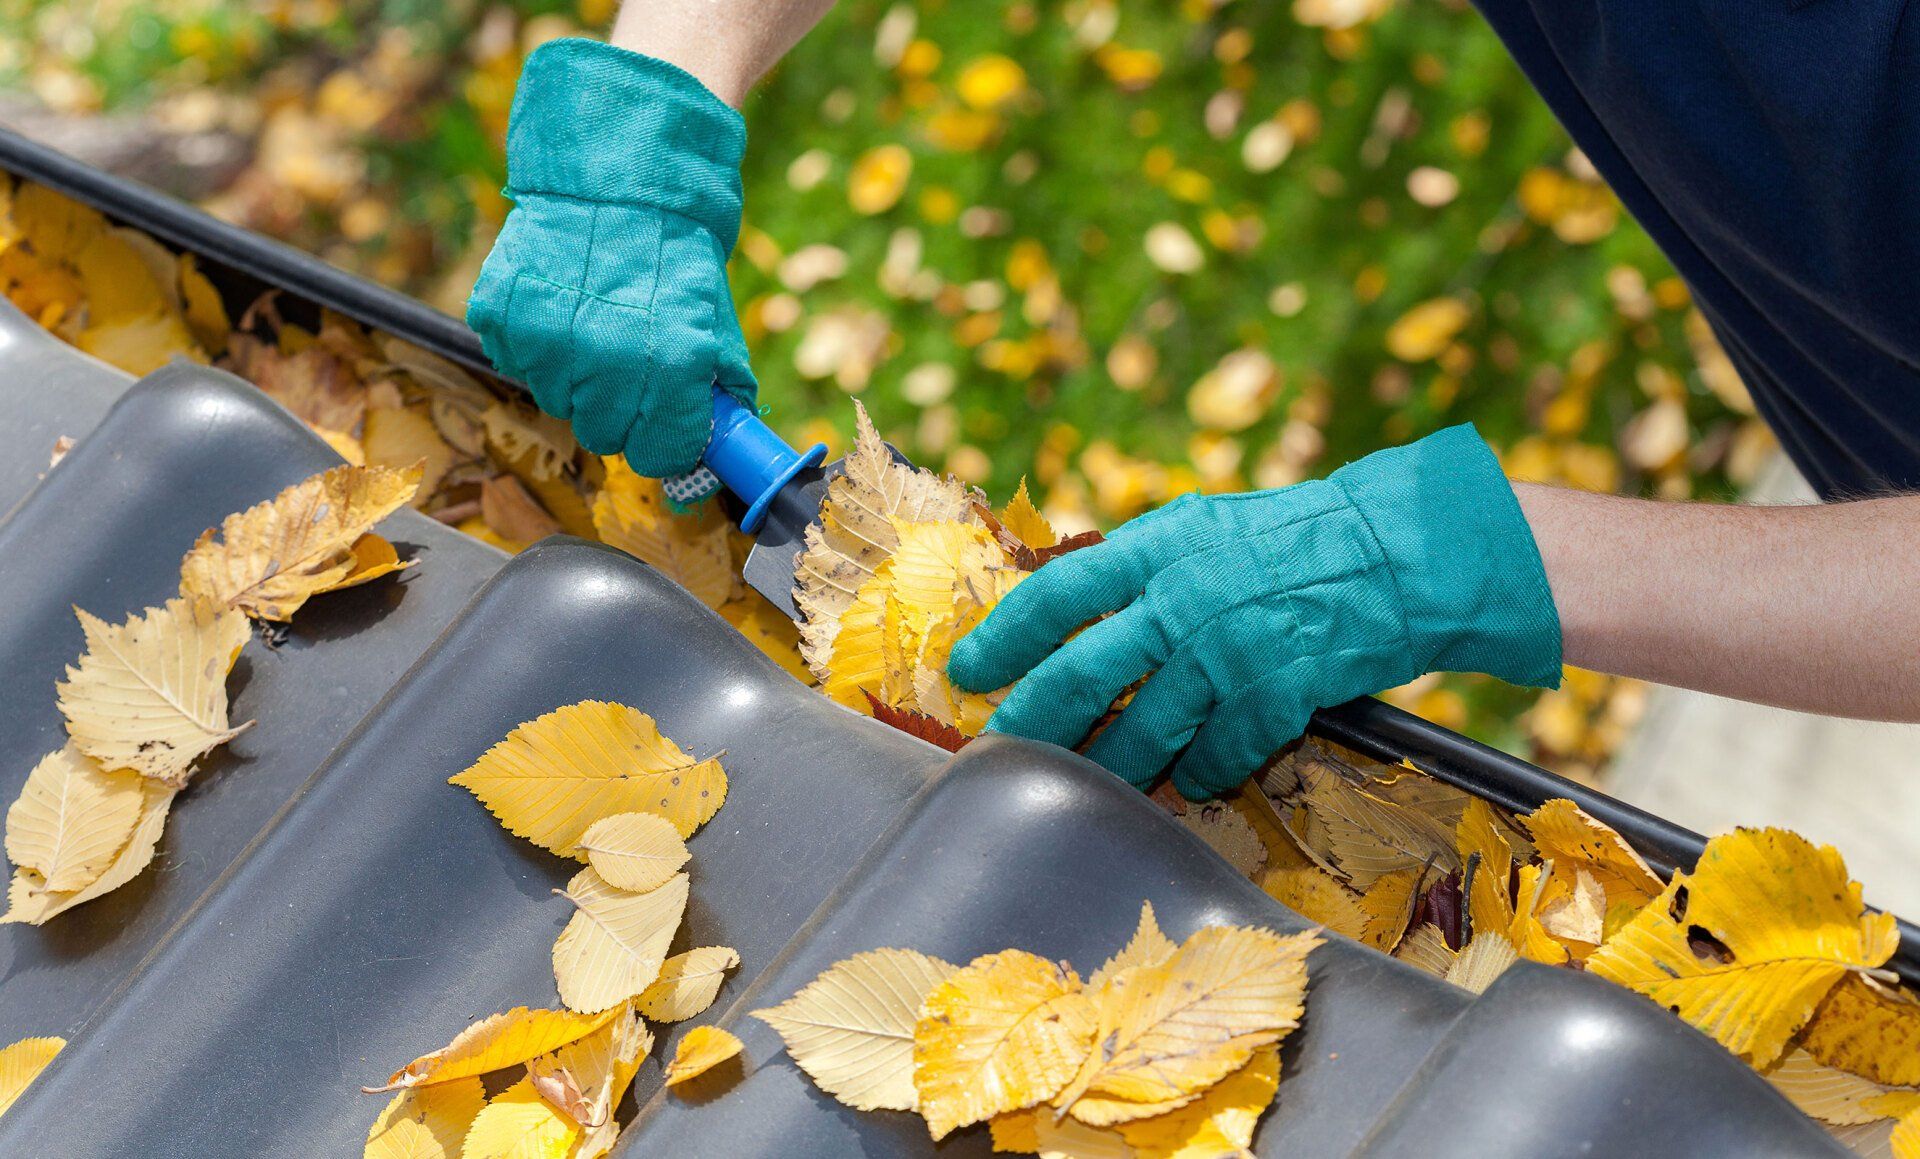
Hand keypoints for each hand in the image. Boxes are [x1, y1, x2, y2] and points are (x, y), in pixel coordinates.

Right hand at [467, 38, 753, 479]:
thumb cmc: (674, 254)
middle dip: (618, 413)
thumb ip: (715, 392)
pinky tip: (557, 303)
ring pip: (556, 402)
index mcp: (672, 366)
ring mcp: (547, 339)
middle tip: (626, 369)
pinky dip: (534, 343)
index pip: (660, 454)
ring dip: (574, 377)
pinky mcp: (501, 316)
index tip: (664, 429)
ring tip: (591, 324)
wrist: (617, 173)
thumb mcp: (713, 320)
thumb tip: (715, 458)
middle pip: (602, 436)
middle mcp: (606, 360)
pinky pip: (516, 360)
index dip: (665, 445)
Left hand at [947, 425, 1562, 798]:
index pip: (1057, 596)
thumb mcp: (1198, 528)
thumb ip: (1134, 568)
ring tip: (1083, 784)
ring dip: (1108, 768)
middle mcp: (1183, 600)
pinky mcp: (1275, 696)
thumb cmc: (1285, 540)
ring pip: (1143, 733)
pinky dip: (1196, 774)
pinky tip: (1188, 780)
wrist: (1390, 553)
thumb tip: (1065, 612)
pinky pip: (1215, 757)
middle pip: (1083, 676)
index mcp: (1156, 548)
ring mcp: (1228, 652)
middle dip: (1032, 722)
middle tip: (1001, 749)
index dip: (1004, 638)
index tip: (969, 671)